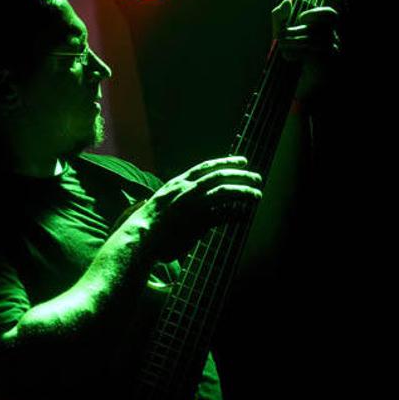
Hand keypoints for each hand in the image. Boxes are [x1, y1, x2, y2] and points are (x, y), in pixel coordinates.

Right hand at [128, 156, 262, 261]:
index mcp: (179, 183)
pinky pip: (224, 215)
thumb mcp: (163, 202)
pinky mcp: (199, 222)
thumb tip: (192, 199)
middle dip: (242, 175)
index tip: (242, 161)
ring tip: (257, 195)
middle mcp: (188, 190)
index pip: (206, 167)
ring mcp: (194, 205)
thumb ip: (178, 197)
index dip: (226, 162)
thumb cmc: (150, 225)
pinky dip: (237, 214)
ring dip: (245, 191)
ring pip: (226, 191)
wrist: (141, 238)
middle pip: (221, 176)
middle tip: (257, 177)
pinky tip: (245, 215)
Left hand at [271, 0, 339, 103]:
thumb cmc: (289, 67)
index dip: (316, 12)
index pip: (329, 15)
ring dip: (292, 43)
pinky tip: (289, 59)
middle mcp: (333, 43)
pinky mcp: (327, 67)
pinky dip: (295, 53)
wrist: (295, 96)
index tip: (299, 14)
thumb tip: (286, 1)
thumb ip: (280, 19)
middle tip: (280, 40)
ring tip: (282, 50)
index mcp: (324, 34)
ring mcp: (333, 55)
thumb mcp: (281, 40)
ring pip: (312, 38)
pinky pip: (311, 52)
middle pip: (316, 26)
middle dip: (294, 32)